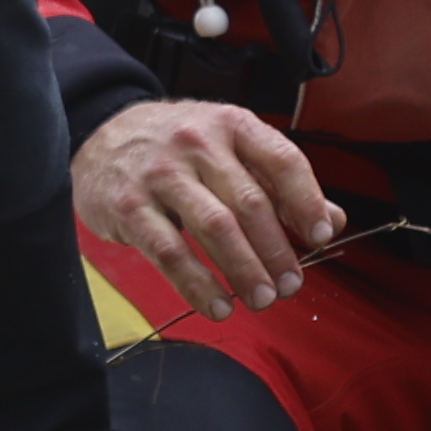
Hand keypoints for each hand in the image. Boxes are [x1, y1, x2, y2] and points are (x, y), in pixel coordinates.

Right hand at [75, 98, 343, 323]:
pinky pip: (170, 252)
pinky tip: (218, 305)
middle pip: (250, 204)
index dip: (307, 202)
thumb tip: (332, 220)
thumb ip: (280, 182)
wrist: (98, 135)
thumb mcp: (230, 149)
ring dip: (245, 271)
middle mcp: (194, 143)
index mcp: (230, 125)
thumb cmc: (178, 149)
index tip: (319, 237)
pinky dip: (198, 285)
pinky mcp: (128, 205)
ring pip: (214, 228)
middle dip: (277, 252)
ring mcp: (158, 173)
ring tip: (262, 299)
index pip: (282, 160)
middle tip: (290, 286)